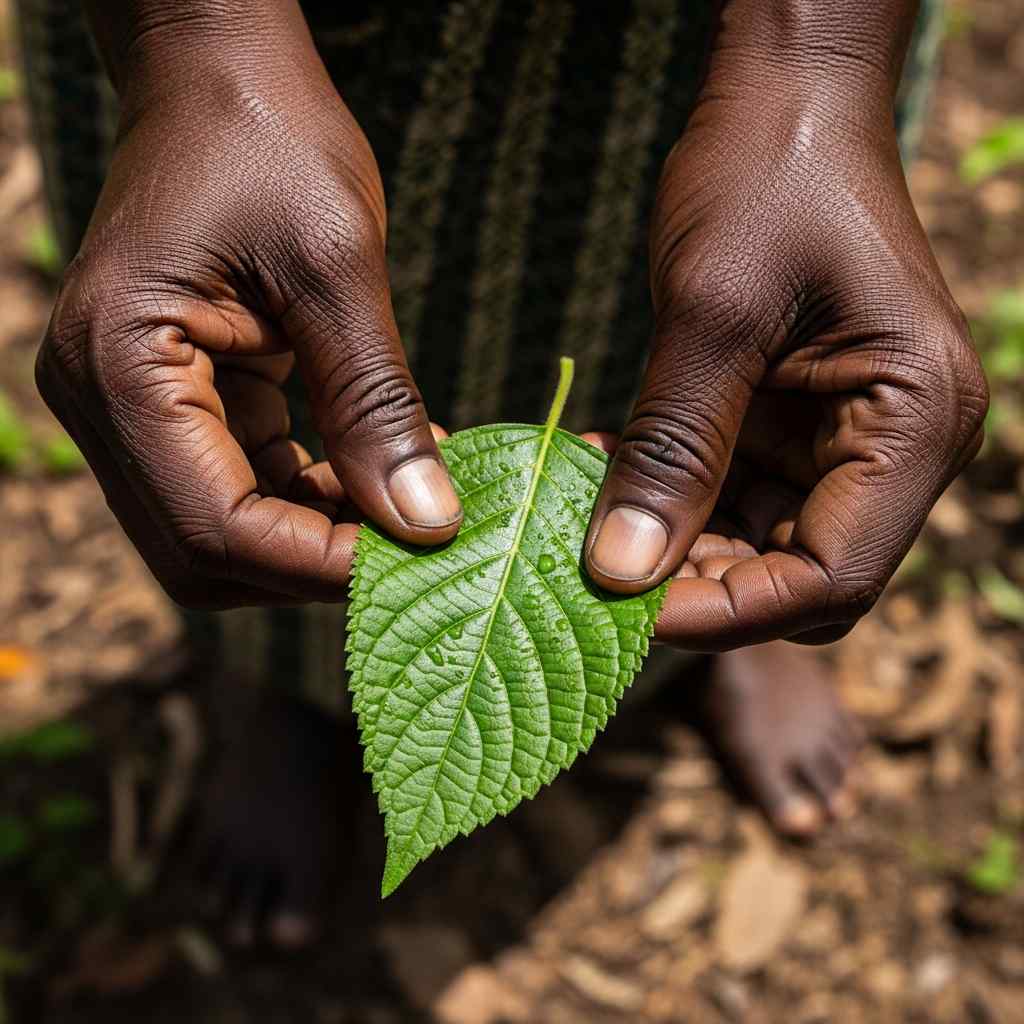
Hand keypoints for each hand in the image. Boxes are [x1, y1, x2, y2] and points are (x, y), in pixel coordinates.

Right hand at [37, 15, 459, 608]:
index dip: (323, 563)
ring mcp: (132, 408)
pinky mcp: (171, 401)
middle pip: (209, 552)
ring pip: (226, 532)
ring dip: (321, 536)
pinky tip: (379, 475)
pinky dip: (311, 500)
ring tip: (411, 506)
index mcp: (121, 366)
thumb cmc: (271, 141)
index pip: (216, 527)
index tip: (425, 554)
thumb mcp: (337, 266)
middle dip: (318, 563)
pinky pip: (239, 485)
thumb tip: (427, 522)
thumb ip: (377, 402)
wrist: (220, 79)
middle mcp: (104, 403)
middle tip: (421, 542)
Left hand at [583, 43, 987, 648]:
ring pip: (763, 547)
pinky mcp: (800, 421)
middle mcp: (896, 447)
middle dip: (700, 587)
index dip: (727, 610)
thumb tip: (621, 572)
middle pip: (800, 578)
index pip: (833, 578)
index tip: (623, 609)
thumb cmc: (767, 178)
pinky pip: (739, 496)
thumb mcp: (711, 314)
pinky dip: (676, 502)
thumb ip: (673, 448)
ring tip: (587, 522)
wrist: (785, 102)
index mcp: (914, 424)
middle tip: (594, 577)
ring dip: (676, 547)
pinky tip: (606, 480)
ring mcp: (848, 437)